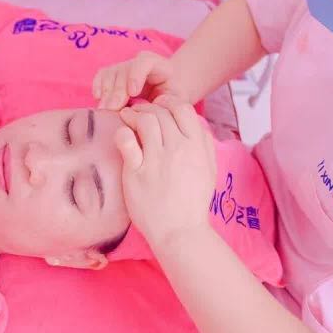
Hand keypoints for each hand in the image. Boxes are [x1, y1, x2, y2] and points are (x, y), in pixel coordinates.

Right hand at [92, 51, 183, 109]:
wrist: (168, 93)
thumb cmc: (173, 99)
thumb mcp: (177, 102)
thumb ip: (168, 104)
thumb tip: (150, 108)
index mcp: (161, 66)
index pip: (145, 62)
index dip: (136, 75)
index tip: (133, 92)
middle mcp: (140, 63)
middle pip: (124, 70)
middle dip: (118, 91)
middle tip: (114, 109)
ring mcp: (125, 67)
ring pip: (111, 73)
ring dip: (107, 93)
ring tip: (106, 111)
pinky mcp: (114, 74)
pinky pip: (101, 75)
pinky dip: (97, 86)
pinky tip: (98, 99)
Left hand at [113, 95, 215, 249]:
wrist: (179, 230)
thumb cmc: (193, 201)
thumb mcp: (209, 169)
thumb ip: (204, 143)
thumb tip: (196, 122)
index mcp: (196, 146)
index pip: (183, 108)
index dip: (169, 102)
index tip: (159, 107)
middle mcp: (178, 149)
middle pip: (161, 112)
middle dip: (148, 108)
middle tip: (138, 113)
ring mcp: (156, 160)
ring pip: (144, 120)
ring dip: (133, 114)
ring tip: (127, 119)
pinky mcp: (136, 172)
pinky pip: (126, 140)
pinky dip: (122, 132)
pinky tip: (123, 135)